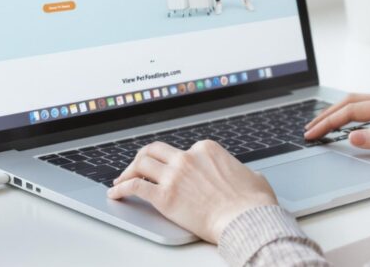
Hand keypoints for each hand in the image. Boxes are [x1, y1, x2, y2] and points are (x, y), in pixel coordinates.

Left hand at [107, 140, 277, 242]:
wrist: (246, 219)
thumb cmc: (252, 203)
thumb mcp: (253, 177)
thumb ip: (243, 172)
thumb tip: (248, 176)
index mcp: (207, 149)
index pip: (181, 151)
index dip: (172, 161)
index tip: (167, 171)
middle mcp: (188, 157)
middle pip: (155, 150)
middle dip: (142, 158)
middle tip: (135, 168)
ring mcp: (174, 175)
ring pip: (141, 164)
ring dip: (128, 171)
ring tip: (121, 181)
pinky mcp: (164, 196)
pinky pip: (134, 187)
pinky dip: (121, 189)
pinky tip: (115, 194)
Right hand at [304, 93, 369, 154]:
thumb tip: (353, 137)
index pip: (352, 111)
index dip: (329, 122)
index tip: (313, 133)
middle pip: (351, 101)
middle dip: (327, 114)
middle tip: (309, 129)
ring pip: (359, 103)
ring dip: (338, 112)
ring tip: (321, 125)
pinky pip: (369, 110)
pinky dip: (351, 115)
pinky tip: (347, 124)